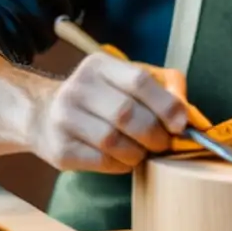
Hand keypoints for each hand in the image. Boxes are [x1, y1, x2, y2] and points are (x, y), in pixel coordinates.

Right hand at [30, 52, 189, 173]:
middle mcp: (78, 88)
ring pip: (114, 142)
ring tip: (143, 152)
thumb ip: (160, 88)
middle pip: (127, 114)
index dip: (166, 104)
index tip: (181, 124)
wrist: (42, 115)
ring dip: (138, 152)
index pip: (139, 80)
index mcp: (98, 66)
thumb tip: (190, 115)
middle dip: (154, 133)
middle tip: (164, 143)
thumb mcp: (123, 80)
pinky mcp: (60, 149)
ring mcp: (64, 119)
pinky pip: (102, 162)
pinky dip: (121, 164)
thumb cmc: (99, 99)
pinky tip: (123, 159)